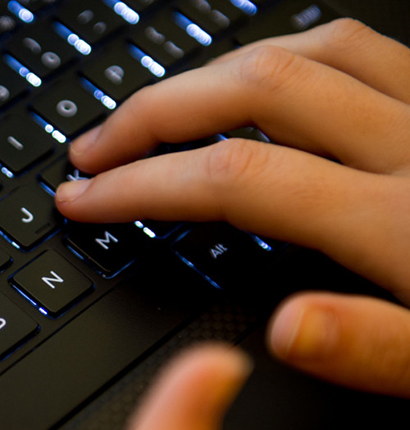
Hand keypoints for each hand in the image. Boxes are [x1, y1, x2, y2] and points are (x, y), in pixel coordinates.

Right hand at [56, 19, 409, 396]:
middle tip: (93, 145)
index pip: (234, 185)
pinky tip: (264, 83)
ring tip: (158, 111)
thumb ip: (382, 349)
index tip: (81, 199)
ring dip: (213, 76)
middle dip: (154, 114)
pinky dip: (291, 58)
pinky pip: (364, 50)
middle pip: (254, 94)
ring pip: (305, 55)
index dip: (140, 186)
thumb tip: (284, 330)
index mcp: (406, 224)